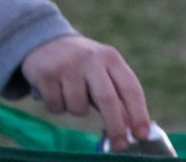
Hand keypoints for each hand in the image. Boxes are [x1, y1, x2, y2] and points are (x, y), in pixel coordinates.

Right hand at [20, 34, 150, 145]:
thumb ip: (119, 96)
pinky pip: (56, 106)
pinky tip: (55, 90)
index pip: (130, 89)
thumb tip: (133, 129)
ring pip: (79, 108)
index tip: (141, 135)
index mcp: (110, 58)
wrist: (44, 40)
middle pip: (107, 99)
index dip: (138, 114)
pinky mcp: (46, 73)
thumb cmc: (83, 65)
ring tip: (71, 94)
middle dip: (115, 127)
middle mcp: (90, 59)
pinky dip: (57, 106)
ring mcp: (66, 65)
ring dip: (77, 110)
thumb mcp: (104, 71)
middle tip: (120, 146)